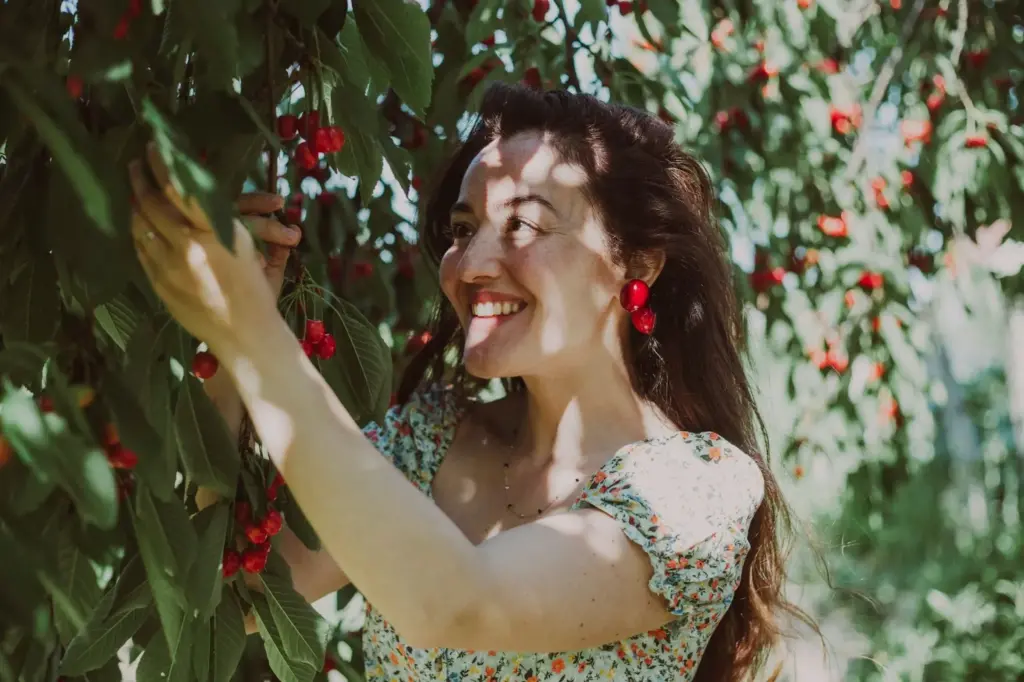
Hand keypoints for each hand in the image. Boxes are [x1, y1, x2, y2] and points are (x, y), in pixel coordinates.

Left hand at [128, 143, 296, 355]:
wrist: (246, 333)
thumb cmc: (257, 290)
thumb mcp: (248, 245)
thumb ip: (223, 218)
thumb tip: (197, 192)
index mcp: (216, 231)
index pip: (179, 187)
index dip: (162, 163)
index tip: (153, 146)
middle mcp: (189, 244)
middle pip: (153, 202)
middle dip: (141, 179)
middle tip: (135, 164)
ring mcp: (169, 265)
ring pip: (141, 225)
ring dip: (136, 204)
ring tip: (135, 191)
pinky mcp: (159, 283)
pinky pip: (141, 250)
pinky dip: (139, 232)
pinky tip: (140, 225)